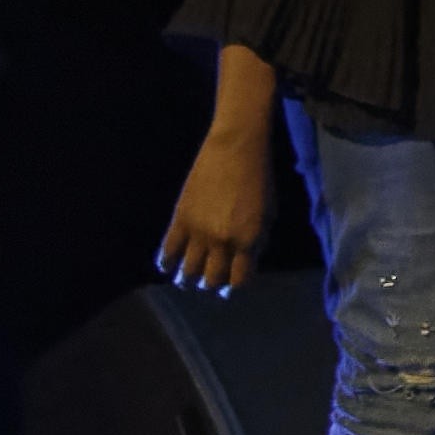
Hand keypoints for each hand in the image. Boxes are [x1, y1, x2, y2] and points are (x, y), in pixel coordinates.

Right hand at [156, 118, 280, 294]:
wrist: (235, 149)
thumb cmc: (259, 178)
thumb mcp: (269, 213)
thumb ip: (258, 241)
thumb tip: (246, 262)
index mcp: (248, 240)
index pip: (239, 279)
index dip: (234, 285)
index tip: (231, 285)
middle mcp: (222, 241)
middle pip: (212, 278)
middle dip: (211, 283)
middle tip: (208, 282)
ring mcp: (199, 231)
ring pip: (188, 270)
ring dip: (187, 279)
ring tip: (187, 280)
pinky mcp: (180, 219)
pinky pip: (168, 250)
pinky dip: (165, 263)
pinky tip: (166, 267)